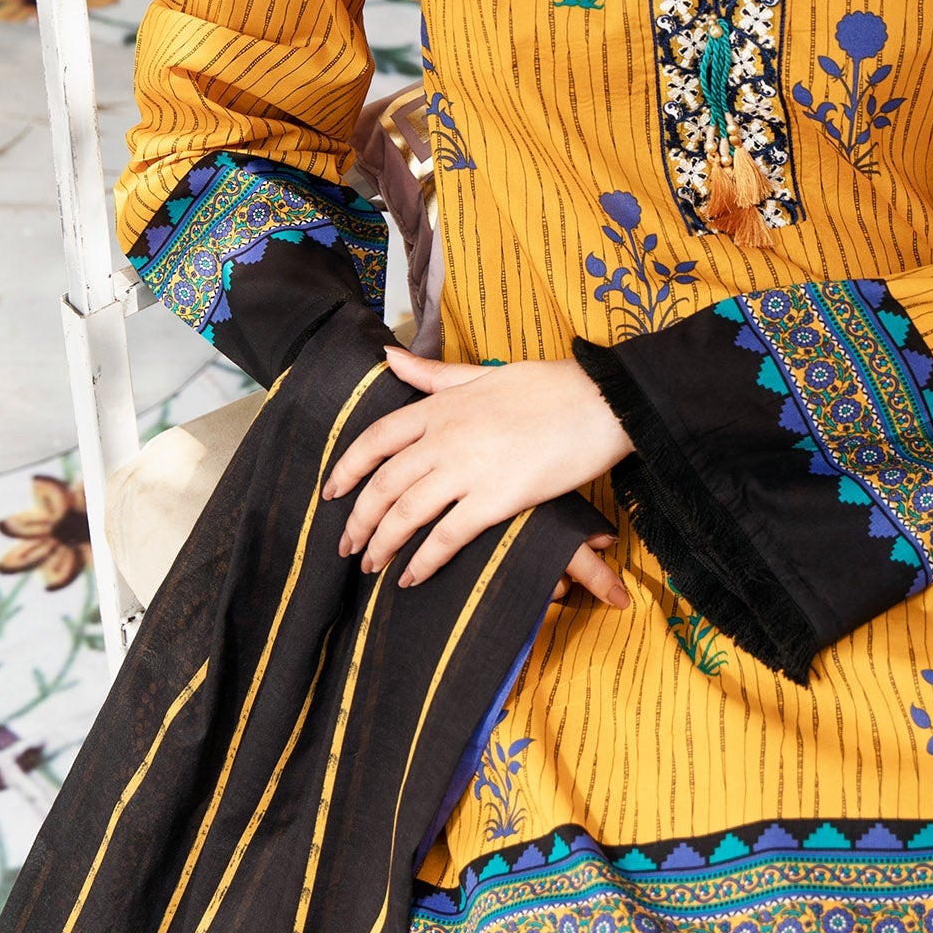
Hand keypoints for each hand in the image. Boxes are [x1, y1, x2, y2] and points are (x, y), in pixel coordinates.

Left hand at [322, 350, 633, 596]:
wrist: (601, 401)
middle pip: (382, 483)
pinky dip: (423, 560)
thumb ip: (432, 374)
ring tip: (372, 565)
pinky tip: (412, 577)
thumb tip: (387, 355)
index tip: (331, 493)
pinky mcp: (497, 498)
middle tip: (347, 546)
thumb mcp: (483, 373)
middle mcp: (444, 437)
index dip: (346, 469)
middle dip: (358, 520)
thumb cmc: (549, 386)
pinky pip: (447, 536)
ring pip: (405, 512)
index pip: (375, 439)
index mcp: (440, 406)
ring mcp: (469, 468)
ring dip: (382, 544)